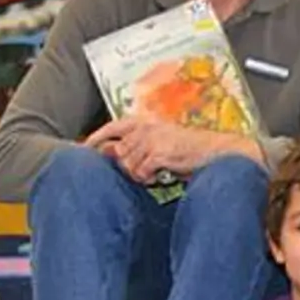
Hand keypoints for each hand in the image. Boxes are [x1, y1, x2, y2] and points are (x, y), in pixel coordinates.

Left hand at [84, 118, 216, 183]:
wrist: (214, 152)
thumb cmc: (188, 149)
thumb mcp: (160, 141)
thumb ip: (135, 145)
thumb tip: (108, 152)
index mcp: (146, 122)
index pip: (113, 127)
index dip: (97, 138)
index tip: (85, 149)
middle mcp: (147, 128)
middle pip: (119, 152)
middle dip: (127, 166)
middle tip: (144, 171)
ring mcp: (153, 140)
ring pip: (129, 164)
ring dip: (139, 174)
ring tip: (155, 173)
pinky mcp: (160, 153)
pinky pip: (142, 172)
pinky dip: (148, 178)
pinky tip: (160, 176)